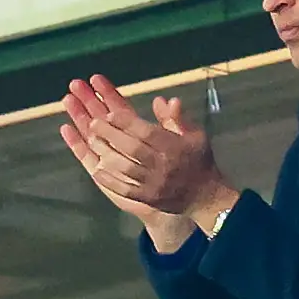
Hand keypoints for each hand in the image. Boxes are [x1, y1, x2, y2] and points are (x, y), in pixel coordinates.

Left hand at [64, 76, 234, 225]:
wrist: (206, 197)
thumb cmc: (198, 160)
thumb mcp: (194, 135)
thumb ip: (176, 118)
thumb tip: (161, 99)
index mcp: (175, 147)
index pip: (147, 132)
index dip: (126, 122)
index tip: (110, 113)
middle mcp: (164, 165)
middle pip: (133, 148)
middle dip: (111, 134)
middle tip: (93, 123)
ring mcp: (155, 184)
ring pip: (127, 168)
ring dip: (107, 154)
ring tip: (92, 141)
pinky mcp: (149, 199)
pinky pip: (126, 189)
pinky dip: (111, 179)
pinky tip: (97, 169)